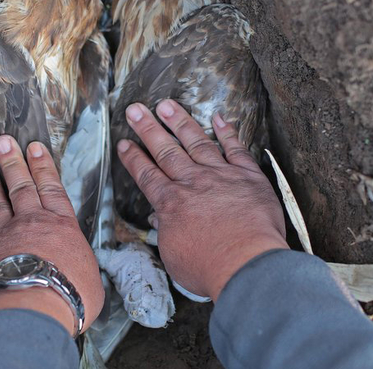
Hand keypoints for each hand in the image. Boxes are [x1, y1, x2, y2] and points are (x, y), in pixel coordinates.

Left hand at [0, 135, 103, 334]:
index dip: (42, 166)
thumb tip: (81, 271)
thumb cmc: (69, 296)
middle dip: (12, 161)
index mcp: (61, 226)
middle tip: (3, 142)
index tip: (34, 148)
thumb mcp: (91, 279)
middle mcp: (32, 223)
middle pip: (21, 186)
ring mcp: (6, 235)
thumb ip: (81, 266)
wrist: (33, 307)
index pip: (51, 188)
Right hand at [116, 99, 287, 300]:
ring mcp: (220, 176)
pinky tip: (219, 118)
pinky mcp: (248, 177)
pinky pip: (236, 149)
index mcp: (171, 203)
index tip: (124, 143)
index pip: (147, 175)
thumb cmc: (209, 268)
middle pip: (165, 150)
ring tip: (167, 105)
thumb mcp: (174, 255)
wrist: (247, 264)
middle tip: (135, 110)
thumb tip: (162, 221)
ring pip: (196, 142)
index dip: (134, 158)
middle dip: (148, 128)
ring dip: (180, 122)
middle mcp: (192, 183)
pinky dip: (227, 132)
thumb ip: (167, 233)